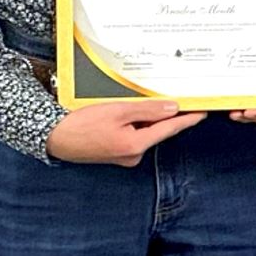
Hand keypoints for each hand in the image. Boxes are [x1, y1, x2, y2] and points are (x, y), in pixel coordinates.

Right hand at [47, 100, 202, 166]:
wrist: (54, 138)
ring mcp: (124, 156)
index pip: (169, 129)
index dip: (187, 119)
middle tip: (168, 98)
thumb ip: (147, 110)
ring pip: (142, 132)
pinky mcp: (115, 153)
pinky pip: (131, 135)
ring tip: (128, 105)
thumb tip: (172, 108)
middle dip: (160, 115)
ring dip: (142, 118)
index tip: (202, 112)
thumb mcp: (117, 111)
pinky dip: (131, 124)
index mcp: (136, 145)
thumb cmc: (81, 125)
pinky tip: (120, 115)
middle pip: (156, 130)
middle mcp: (133, 155)